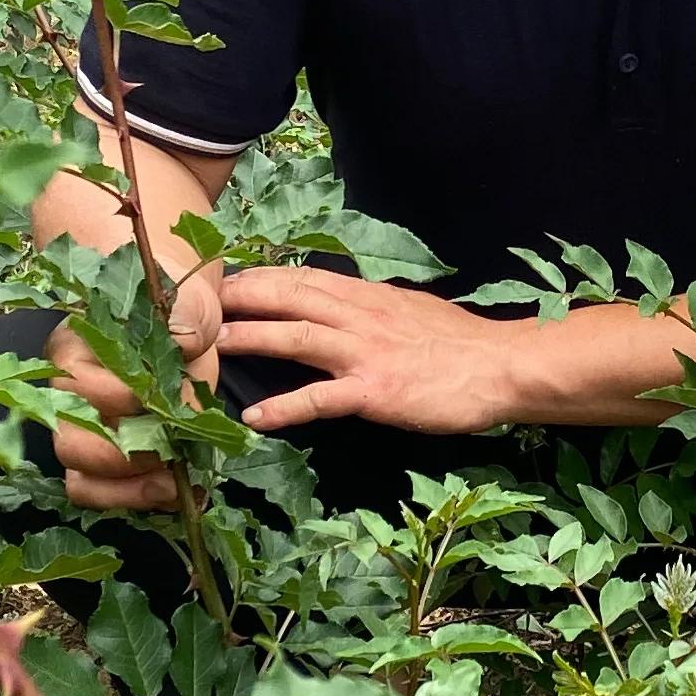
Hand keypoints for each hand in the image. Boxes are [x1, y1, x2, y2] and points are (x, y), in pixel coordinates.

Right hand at [46, 259, 222, 511]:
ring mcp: (81, 432)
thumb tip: (182, 341)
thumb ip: (183, 319)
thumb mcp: (185, 306)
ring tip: (175, 482)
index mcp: (74, 349)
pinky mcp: (102, 460)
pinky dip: (132, 499)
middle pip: (69, 443)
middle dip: (125, 457)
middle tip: (171, 451)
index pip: (81, 385)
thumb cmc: (175, 310)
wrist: (181, 323)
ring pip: (79, 478)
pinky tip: (172, 489)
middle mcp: (65, 396)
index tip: (164, 398)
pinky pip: (95, 494)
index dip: (125, 398)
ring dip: (130, 489)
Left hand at [220, 268, 526, 435]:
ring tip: (207, 348)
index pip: (300, 277)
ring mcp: (365, 353)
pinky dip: (284, 408)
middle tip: (193, 305)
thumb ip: (369, 309)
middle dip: (237, 298)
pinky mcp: (375, 392)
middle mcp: (359, 316)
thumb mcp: (408, 311)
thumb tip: (337, 309)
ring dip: (247, 339)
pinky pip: (320, 398)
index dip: (257, 276)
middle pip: (286, 297)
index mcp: (366, 296)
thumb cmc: (459, 345)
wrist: (502, 367)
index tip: (221, 279)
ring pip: (293, 338)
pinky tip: (255, 419)